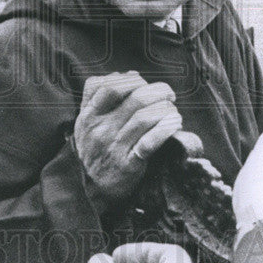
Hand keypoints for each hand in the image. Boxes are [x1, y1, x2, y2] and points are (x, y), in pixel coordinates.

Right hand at [74, 72, 181, 199]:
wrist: (92, 187)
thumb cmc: (95, 147)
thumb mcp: (87, 120)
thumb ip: (100, 94)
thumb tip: (130, 74)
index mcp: (89, 115)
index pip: (110, 87)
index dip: (133, 80)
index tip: (145, 84)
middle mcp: (100, 129)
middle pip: (135, 99)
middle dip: (159, 91)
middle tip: (169, 94)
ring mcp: (114, 147)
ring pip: (145, 118)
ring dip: (166, 109)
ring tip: (173, 110)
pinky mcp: (129, 164)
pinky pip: (150, 142)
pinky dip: (166, 130)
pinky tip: (175, 124)